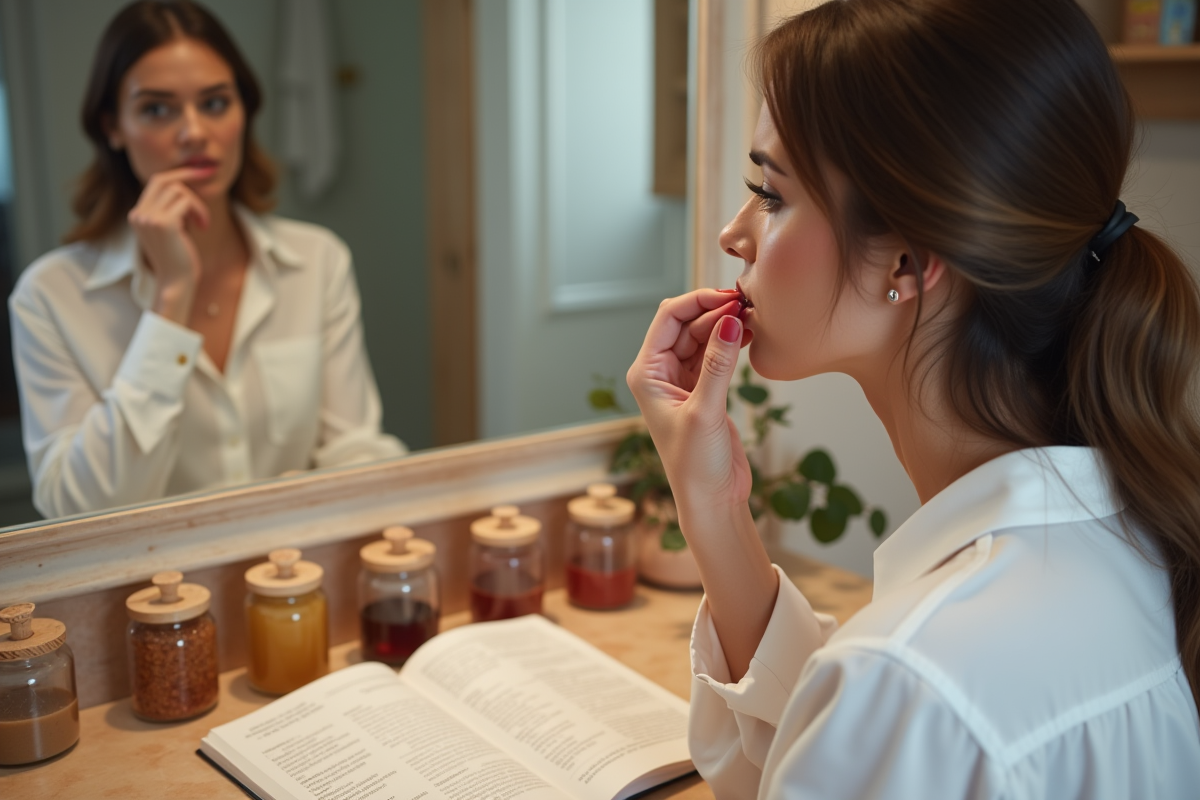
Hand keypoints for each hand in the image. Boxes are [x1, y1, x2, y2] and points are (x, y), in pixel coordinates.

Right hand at [127, 167, 211, 323]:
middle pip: (163, 179)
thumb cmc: (179, 259)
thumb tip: (187, 183)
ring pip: (178, 190)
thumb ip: (172, 208)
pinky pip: (186, 202)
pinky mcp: (163, 223)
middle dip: (188, 175)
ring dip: (197, 204)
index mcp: (137, 215)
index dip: (179, 173)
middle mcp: (138, 214)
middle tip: (209, 174)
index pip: (155, 182)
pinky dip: (200, 211)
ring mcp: (148, 218)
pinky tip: (203, 227)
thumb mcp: (172, 229)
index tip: (200, 171)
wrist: (177, 283)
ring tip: (201, 223)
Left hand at [627, 289, 753, 518]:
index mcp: (647, 373)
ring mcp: (683, 381)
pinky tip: (751, 333)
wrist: (712, 500)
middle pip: (687, 323)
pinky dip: (732, 341)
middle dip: (715, 309)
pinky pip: (716, 354)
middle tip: (748, 304)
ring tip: (754, 315)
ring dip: (725, 324)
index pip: (668, 319)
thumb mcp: (705, 411)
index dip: (698, 301)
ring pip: (703, 336)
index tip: (730, 297)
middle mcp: (660, 373)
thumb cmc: (696, 464)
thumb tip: (731, 321)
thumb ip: (718, 364)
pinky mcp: (704, 390)